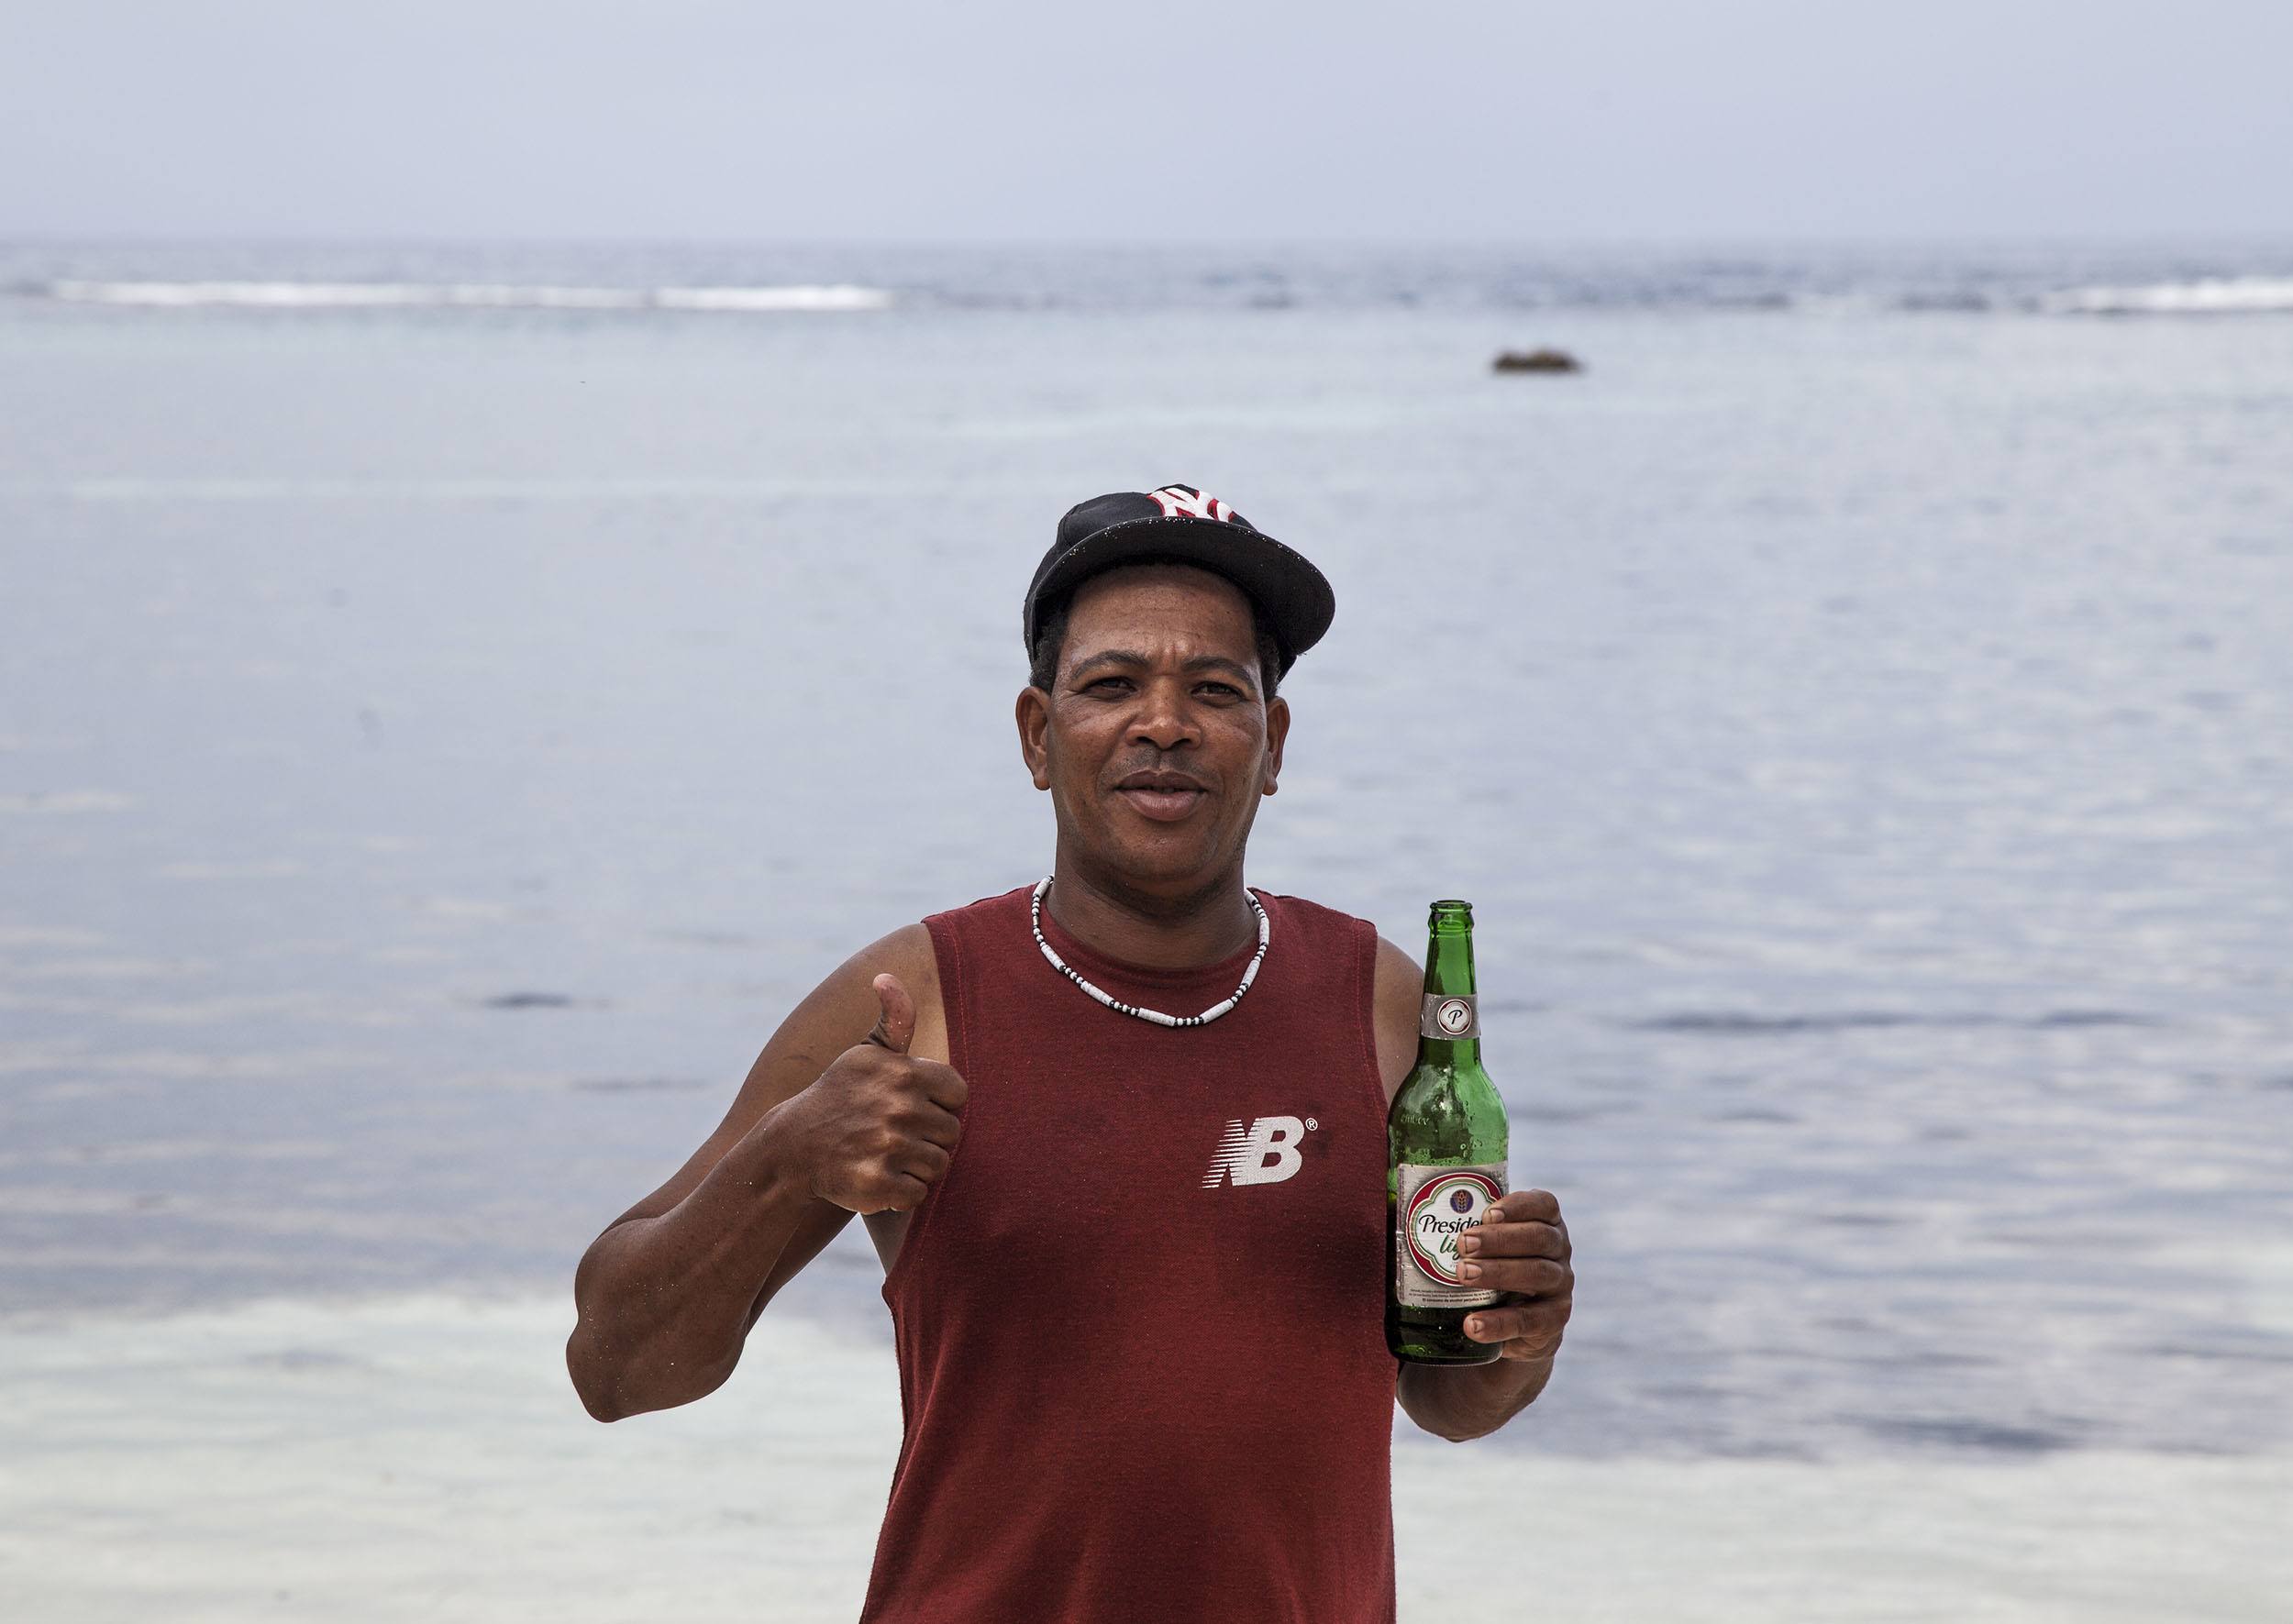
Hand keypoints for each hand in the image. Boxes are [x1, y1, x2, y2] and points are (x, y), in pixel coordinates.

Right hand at [773, 974, 966, 1214]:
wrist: (794, 1147)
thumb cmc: (839, 1097)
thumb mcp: (865, 1054)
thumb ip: (894, 1019)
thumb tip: (886, 976)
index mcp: (904, 1073)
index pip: (958, 1094)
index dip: (939, 1103)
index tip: (912, 1106)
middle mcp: (899, 1108)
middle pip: (951, 1133)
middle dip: (927, 1137)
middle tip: (894, 1135)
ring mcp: (889, 1147)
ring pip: (938, 1165)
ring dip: (916, 1166)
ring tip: (885, 1154)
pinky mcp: (879, 1184)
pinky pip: (918, 1194)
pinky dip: (902, 1193)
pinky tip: (879, 1178)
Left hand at [1456, 1188, 1571, 1361]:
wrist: (1508, 1325)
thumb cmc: (1488, 1266)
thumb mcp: (1481, 1245)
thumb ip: (1453, 1222)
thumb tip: (1391, 1203)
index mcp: (1545, 1222)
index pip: (1544, 1205)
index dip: (1518, 1206)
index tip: (1486, 1211)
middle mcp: (1559, 1250)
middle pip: (1539, 1238)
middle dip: (1499, 1239)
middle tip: (1462, 1244)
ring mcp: (1560, 1286)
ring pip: (1537, 1274)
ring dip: (1498, 1273)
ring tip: (1463, 1275)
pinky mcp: (1553, 1321)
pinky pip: (1530, 1321)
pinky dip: (1499, 1323)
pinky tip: (1472, 1324)